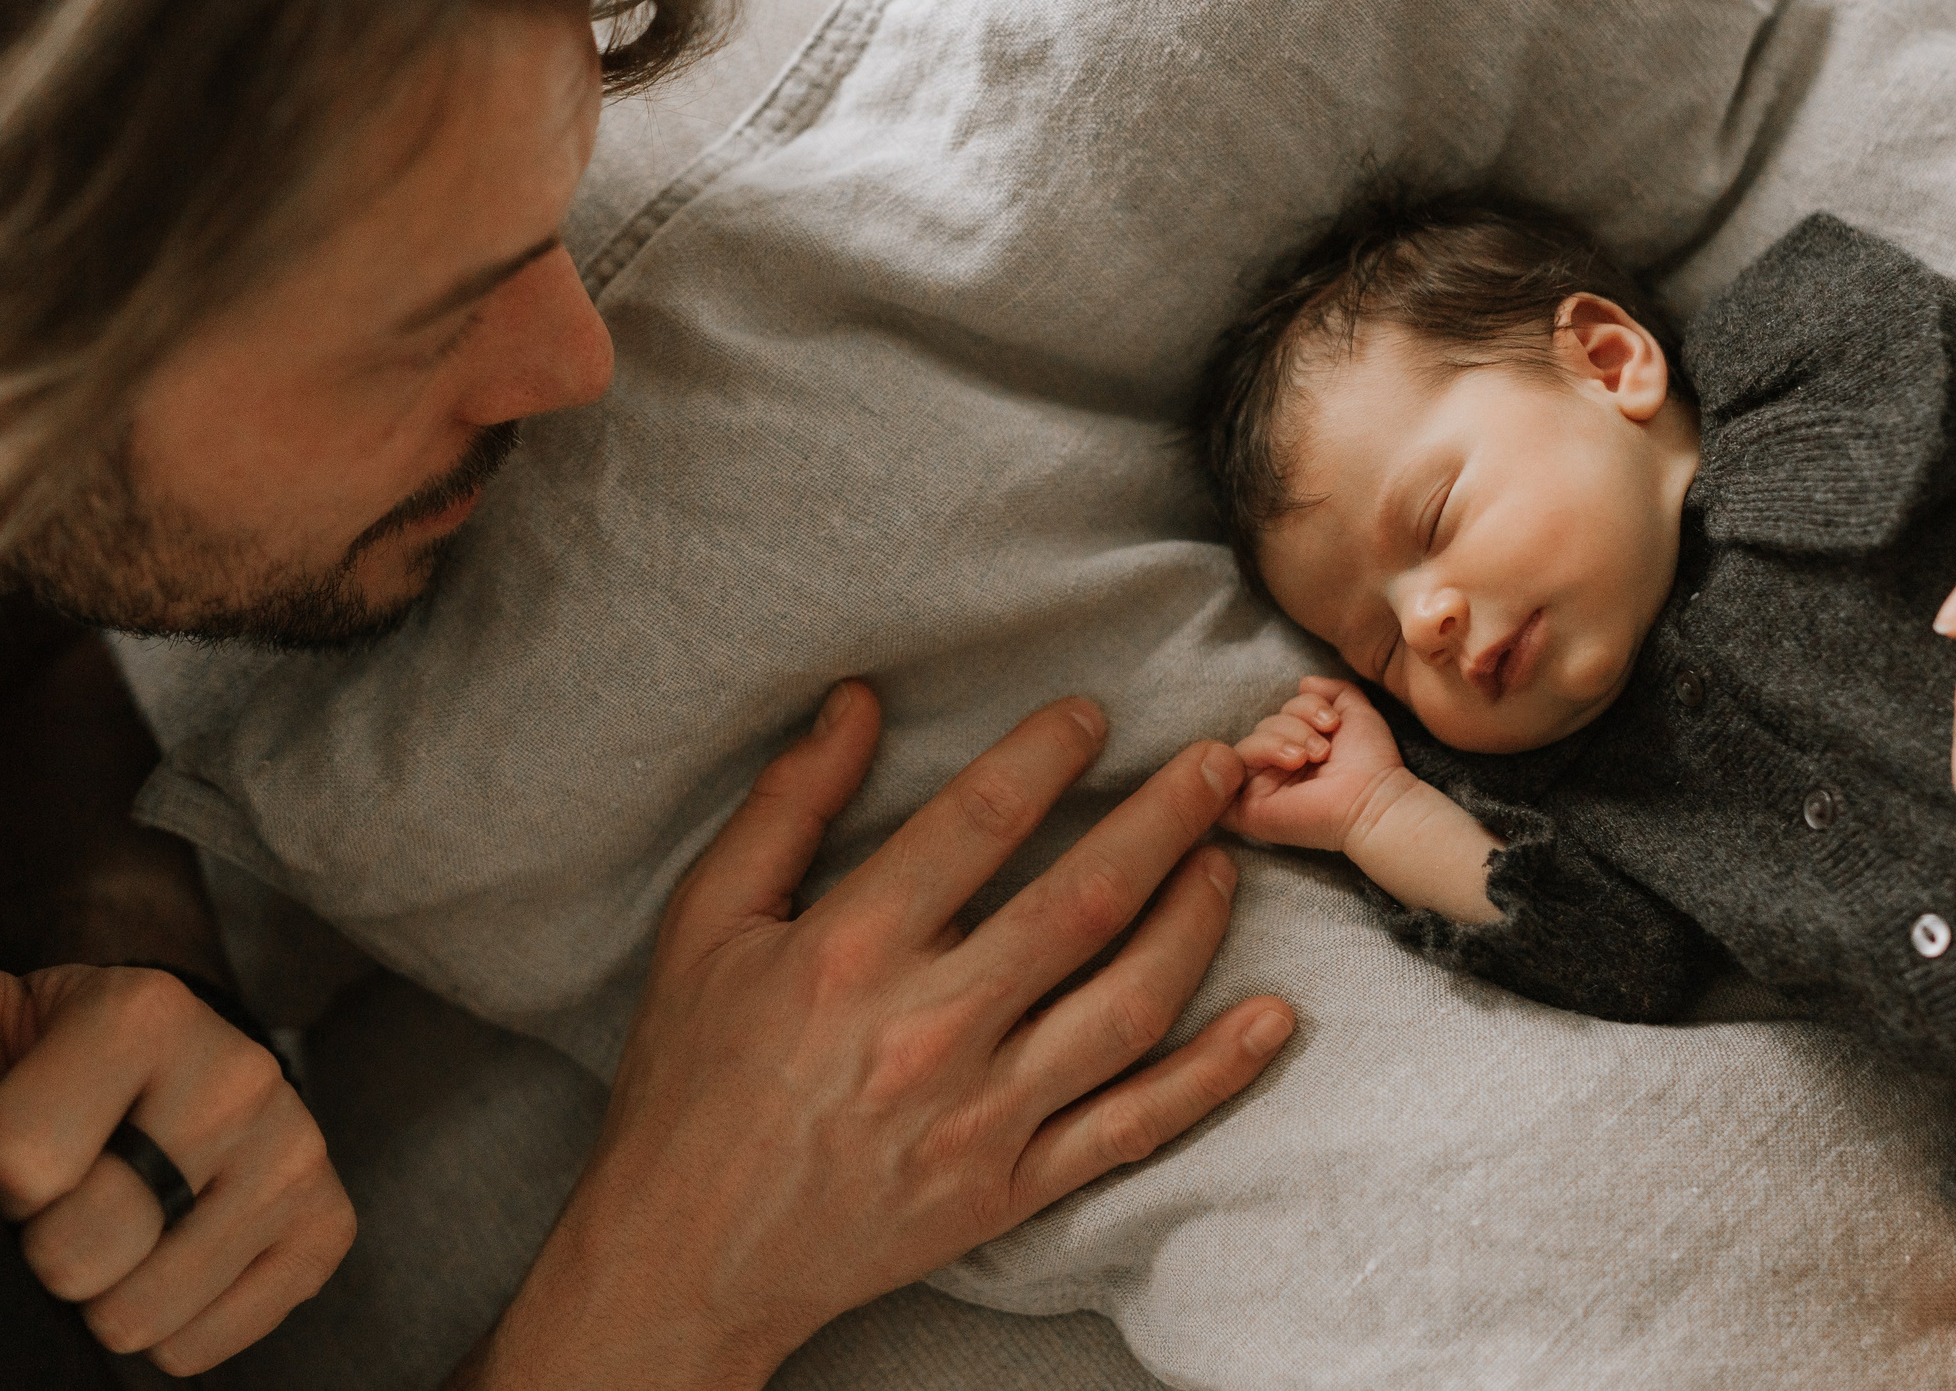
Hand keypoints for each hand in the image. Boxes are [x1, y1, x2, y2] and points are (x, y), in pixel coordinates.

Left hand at [0, 864, 354, 1374]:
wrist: (205, 1070)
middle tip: (82, 1197)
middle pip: (78, 1251)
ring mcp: (292, 1156)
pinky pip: (206, 1344)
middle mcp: (236, 1079)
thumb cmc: (81, 1057)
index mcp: (147, 1016)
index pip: (19, 1167)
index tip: (32, 1148)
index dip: (4, 1177)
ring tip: (131, 1230)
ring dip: (114, 1294)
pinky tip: (179, 1258)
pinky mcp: (326, 1225)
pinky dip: (177, 1327)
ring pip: (139, 1313)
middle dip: (58, 1246)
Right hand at [462, 682, 1295, 1390]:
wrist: (685, 1255)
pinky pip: (1134, 1124)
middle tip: (1220, 765)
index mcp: (852, 947)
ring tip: (1228, 861)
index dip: (1049, 752)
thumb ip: (787, 804)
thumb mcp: (705, 922)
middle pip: (1085, 899)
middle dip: (1167, 818)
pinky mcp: (1011, 1186)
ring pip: (1128, 1003)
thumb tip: (856, 700)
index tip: (1092, 716)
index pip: (981, 819)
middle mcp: (930, 1026)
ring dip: (1196, 923)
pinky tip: (1271, 1021)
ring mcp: (982, 1115)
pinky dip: (1213, 1075)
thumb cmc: (690, 1077)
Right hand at [1228, 676, 1411, 852]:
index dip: (1305, 707)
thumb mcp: (1356, 714)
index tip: (1333, 722)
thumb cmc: (1370, 764)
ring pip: (1249, 743)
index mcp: (1298, 750)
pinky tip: (1289, 760)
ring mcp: (1260, 789)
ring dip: (1283, 739)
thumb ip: (1335, 691)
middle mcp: (1277, 770)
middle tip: (1324, 750)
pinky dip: (1258, 752)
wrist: (1373, 799)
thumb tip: (1305, 681)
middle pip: (1263, 725)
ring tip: (1310, 757)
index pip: (1282, 714)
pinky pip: (1232, 768)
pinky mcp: (1246, 808)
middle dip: (1295, 725)